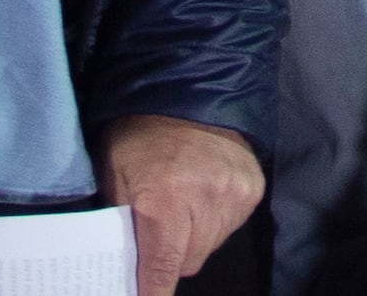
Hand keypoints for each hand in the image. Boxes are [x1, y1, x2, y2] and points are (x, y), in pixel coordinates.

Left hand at [95, 111, 263, 291]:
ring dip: (195, 237)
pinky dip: (215, 219)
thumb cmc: (140, 137)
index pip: (164, 267)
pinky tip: (203, 195)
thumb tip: (125, 266)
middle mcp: (206, 198)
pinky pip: (230, 226)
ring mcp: (235, 193)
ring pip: (211, 246)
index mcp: (165, 199)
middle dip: (172, 255)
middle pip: (189, 262)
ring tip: (183, 206)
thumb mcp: (114, 178)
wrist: (185, 90)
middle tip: (160, 230)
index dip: (154, 291)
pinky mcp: (253, 187)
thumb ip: (120, 226)